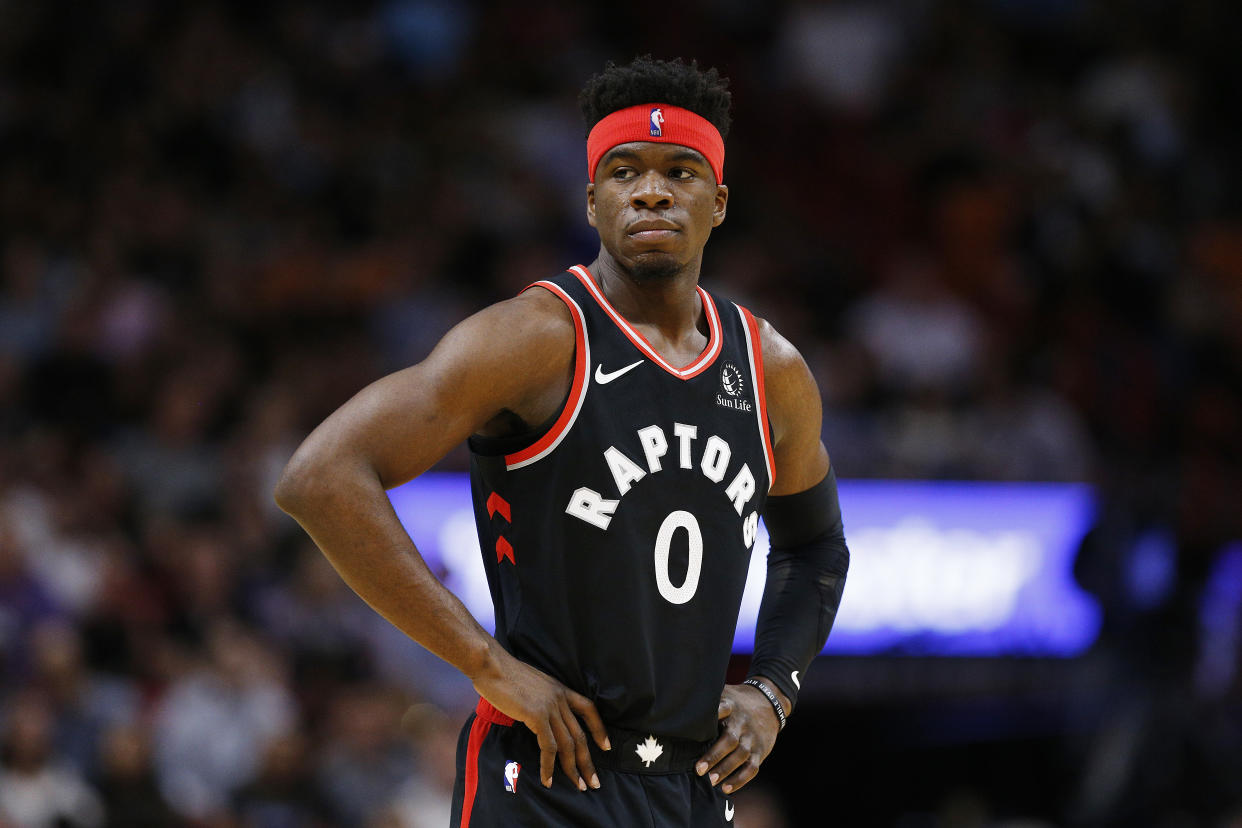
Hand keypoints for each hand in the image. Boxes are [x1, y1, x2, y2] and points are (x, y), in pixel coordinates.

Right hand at [471, 648, 610, 790]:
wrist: (491, 664)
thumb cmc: (504, 674)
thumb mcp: (532, 684)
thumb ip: (541, 698)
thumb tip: (540, 715)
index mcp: (560, 689)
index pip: (588, 709)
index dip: (599, 729)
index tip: (606, 747)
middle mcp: (559, 698)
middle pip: (580, 734)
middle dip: (588, 761)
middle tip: (593, 782)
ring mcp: (550, 707)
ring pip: (568, 744)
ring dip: (573, 768)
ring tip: (577, 786)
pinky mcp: (537, 715)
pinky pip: (548, 747)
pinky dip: (549, 766)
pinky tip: (548, 779)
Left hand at [695, 680, 783, 793]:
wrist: (769, 703)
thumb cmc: (736, 702)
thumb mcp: (724, 693)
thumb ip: (706, 698)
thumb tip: (675, 700)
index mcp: (731, 706)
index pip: (722, 709)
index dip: (713, 716)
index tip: (698, 727)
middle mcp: (742, 723)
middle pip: (730, 739)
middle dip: (714, 755)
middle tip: (698, 769)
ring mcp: (752, 738)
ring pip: (741, 756)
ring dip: (725, 769)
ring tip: (710, 781)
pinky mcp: (760, 751)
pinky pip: (752, 768)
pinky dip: (740, 780)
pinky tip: (726, 789)